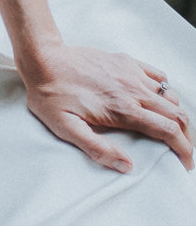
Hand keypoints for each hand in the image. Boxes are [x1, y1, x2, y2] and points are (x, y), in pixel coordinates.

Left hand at [20, 42, 192, 172]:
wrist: (43, 59)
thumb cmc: (51, 95)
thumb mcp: (67, 129)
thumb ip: (98, 149)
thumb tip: (127, 166)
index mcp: (123, 109)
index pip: (167, 131)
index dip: (184, 149)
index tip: (185, 163)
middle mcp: (133, 89)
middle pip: (176, 114)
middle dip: (186, 136)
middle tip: (182, 149)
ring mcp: (131, 73)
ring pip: (169, 95)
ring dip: (175, 114)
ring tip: (170, 129)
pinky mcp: (125, 61)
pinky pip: (157, 75)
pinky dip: (165, 90)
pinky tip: (157, 100)